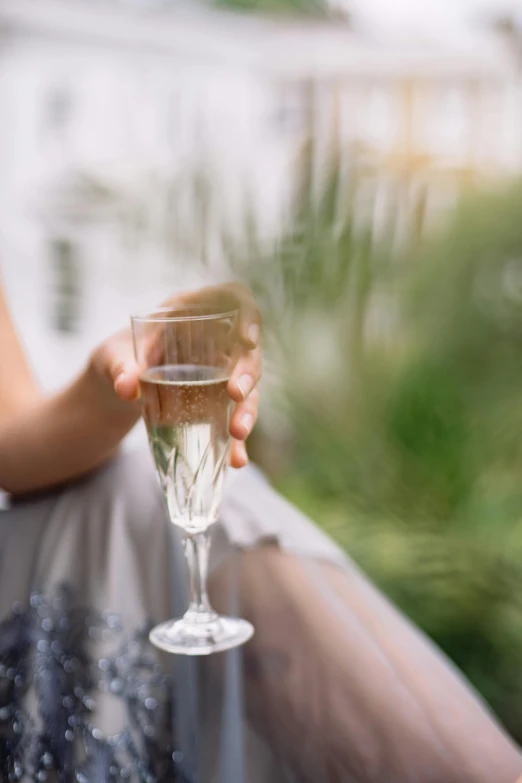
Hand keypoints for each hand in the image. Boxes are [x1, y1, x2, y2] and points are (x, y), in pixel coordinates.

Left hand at [90, 283, 261, 467]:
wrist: (113, 388)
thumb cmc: (116, 358)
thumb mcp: (111, 358)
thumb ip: (119, 367)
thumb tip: (128, 387)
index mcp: (193, 313)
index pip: (234, 300)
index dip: (248, 316)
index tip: (246, 339)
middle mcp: (215, 341)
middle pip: (247, 349)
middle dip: (248, 372)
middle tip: (237, 394)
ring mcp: (221, 373)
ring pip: (248, 386)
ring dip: (248, 409)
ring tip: (238, 433)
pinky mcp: (218, 402)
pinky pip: (234, 418)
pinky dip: (236, 441)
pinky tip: (237, 460)